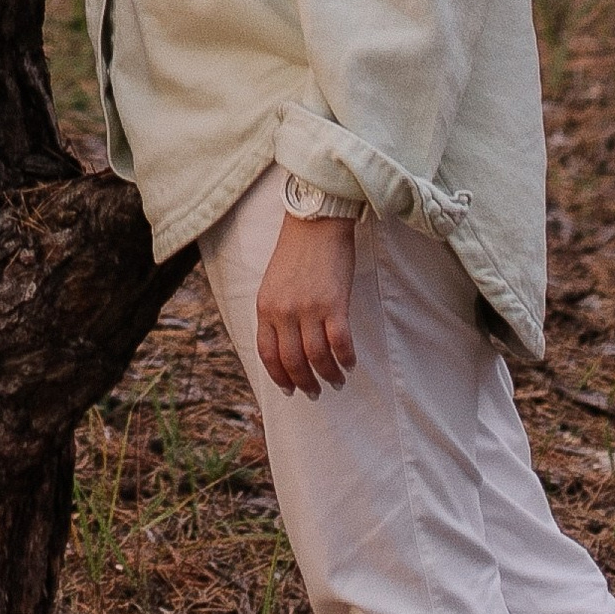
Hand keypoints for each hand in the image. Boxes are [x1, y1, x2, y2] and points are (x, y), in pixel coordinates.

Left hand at [254, 213, 357, 396]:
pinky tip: (349, 364)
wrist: (316, 221)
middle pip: (292, 361)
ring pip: (316, 357)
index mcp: (265, 307)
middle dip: (304, 383)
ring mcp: (308, 308)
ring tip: (335, 381)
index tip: (289, 389)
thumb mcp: (274, 283)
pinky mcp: (334, 303)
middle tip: (315, 392)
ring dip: (327, 375)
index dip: (278, 376)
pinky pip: (340, 342)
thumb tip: (286, 344)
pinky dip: (345, 358)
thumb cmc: (297, 250)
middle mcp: (284, 311)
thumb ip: (276, 312)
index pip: (267, 354)